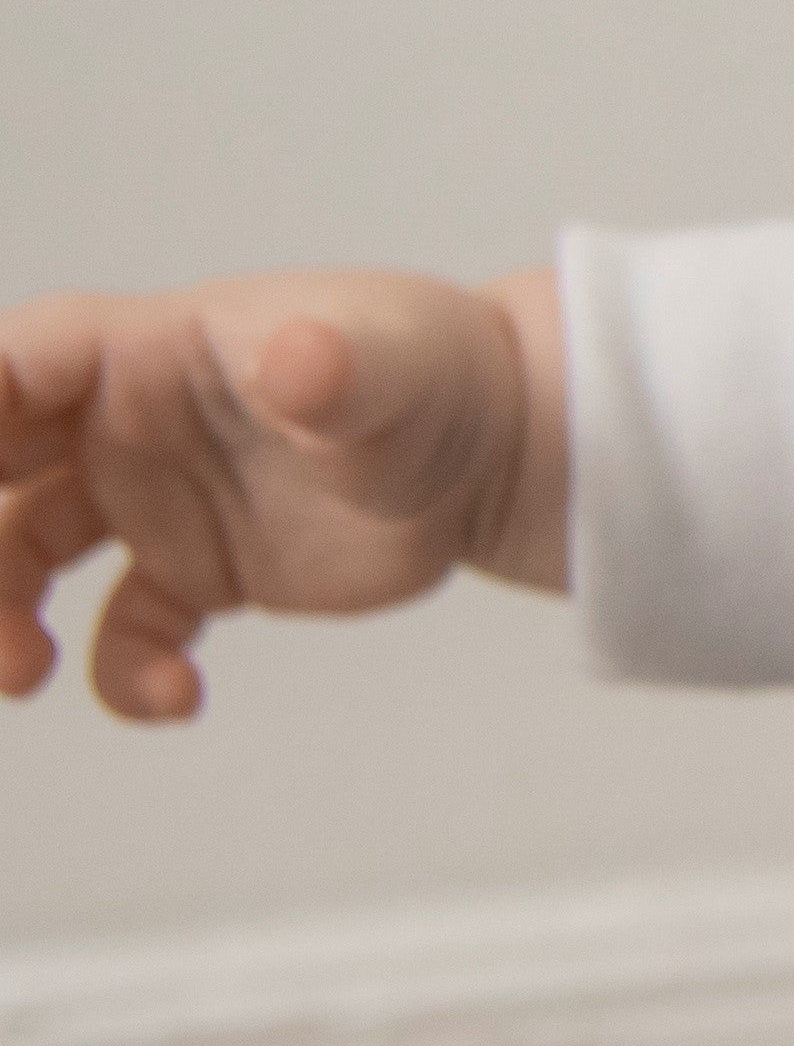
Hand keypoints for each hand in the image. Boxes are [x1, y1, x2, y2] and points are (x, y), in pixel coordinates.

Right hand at [0, 268, 567, 719]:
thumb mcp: (391, 362)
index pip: (23, 360)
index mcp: (151, 347)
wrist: (491, 449)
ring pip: (25, 553)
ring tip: (20, 674)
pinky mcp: (195, 570)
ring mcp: (151, 498)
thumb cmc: (432, 371)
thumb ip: (336, 364)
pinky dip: (127, 671)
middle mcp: (126, 421)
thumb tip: (298, 357)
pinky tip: (175, 697)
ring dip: (2, 614)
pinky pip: (125, 629)